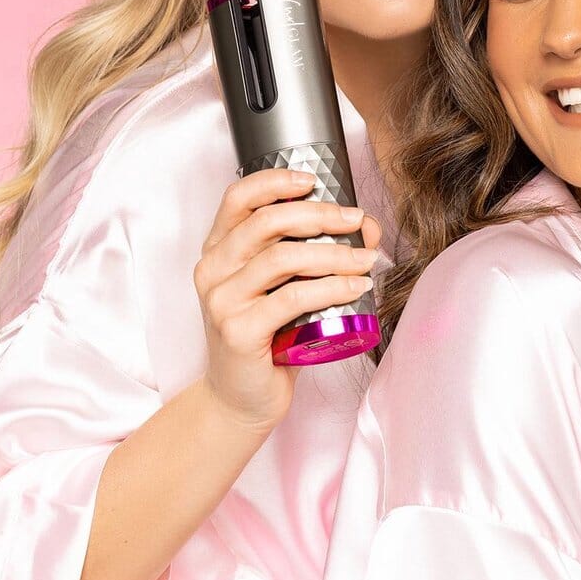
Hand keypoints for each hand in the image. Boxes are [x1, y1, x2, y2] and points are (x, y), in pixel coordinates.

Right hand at [192, 169, 380, 432]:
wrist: (241, 399)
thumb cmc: (269, 338)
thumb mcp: (286, 288)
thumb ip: (316, 254)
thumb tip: (366, 226)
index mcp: (218, 250)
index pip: (238, 197)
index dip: (276, 181)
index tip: (315, 181)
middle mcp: (213, 270)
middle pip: (267, 222)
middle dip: (320, 215)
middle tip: (357, 220)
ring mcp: (222, 300)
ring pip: (283, 258)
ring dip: (335, 254)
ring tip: (367, 259)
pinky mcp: (238, 331)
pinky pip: (293, 298)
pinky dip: (332, 288)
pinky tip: (357, 288)